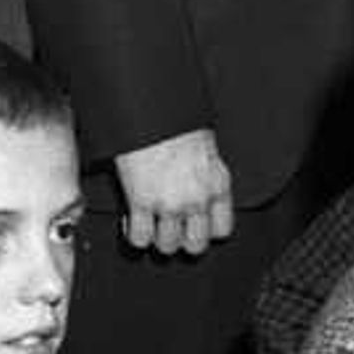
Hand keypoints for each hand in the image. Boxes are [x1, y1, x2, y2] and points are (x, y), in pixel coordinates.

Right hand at [113, 130, 234, 256]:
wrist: (155, 107)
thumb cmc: (177, 120)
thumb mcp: (206, 149)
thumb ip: (206, 176)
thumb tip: (196, 187)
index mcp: (218, 184)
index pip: (223, 230)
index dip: (207, 232)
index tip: (195, 226)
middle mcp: (198, 199)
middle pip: (196, 246)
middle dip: (182, 241)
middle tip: (170, 230)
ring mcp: (170, 203)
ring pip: (167, 246)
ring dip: (156, 239)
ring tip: (149, 225)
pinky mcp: (142, 201)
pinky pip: (140, 238)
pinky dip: (133, 234)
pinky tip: (131, 220)